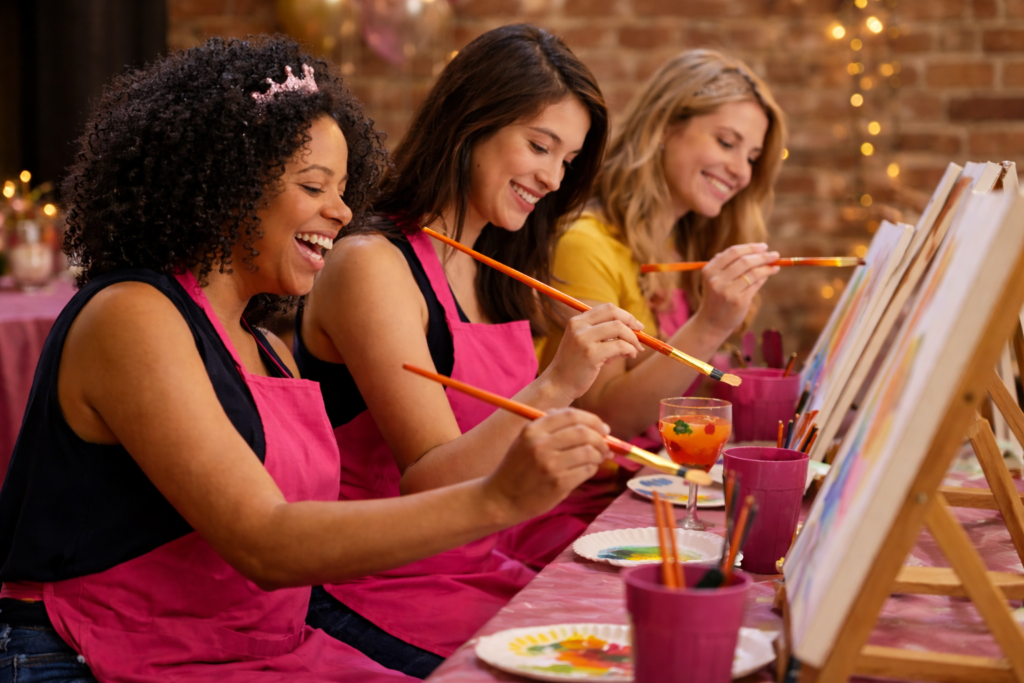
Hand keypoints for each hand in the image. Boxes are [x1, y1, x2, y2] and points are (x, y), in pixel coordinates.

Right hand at [484, 408, 612, 522]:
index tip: (602, 428)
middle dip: (600, 438)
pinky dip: (591, 469)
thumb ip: (549, 425)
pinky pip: (586, 470)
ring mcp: (550, 465)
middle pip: (584, 432)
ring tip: (597, 458)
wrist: (501, 498)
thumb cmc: (517, 468)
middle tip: (605, 444)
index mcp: (533, 430)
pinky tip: (586, 470)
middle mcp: (541, 445)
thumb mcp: (525, 440)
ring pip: (589, 452)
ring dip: (599, 455)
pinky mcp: (558, 484)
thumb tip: (584, 420)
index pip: (571, 415)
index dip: (593, 420)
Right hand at [542, 304, 644, 402]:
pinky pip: (620, 346)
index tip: (636, 325)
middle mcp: (579, 327)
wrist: (558, 385)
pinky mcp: (591, 354)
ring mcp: (584, 340)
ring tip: (634, 350)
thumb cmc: (574, 366)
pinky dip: (630, 349)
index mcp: (577, 321)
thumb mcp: (583, 343)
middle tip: (641, 334)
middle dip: (632, 323)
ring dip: (633, 339)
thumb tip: (633, 329)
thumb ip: (602, 334)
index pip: (607, 309)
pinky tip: (630, 355)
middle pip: (614, 314)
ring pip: (619, 329)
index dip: (625, 315)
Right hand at [696, 243, 779, 335]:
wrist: (711, 322)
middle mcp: (716, 280)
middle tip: (774, 254)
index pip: (733, 252)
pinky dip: (765, 276)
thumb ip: (730, 264)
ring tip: (776, 264)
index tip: (763, 246)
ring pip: (753, 272)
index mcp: (709, 270)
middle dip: (762, 256)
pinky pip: (756, 284)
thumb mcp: (716, 279)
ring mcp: (727, 291)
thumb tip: (758, 251)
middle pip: (744, 261)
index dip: (750, 247)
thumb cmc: (717, 297)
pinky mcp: (738, 301)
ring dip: (767, 266)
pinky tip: (770, 273)